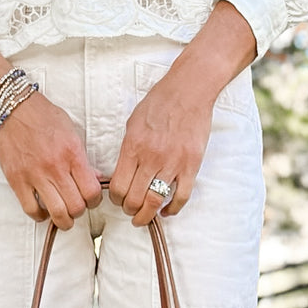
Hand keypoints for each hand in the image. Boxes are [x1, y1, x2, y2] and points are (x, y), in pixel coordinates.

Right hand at [0, 90, 101, 229]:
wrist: (12, 107)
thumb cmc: (43, 117)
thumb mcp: (71, 131)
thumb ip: (83, 158)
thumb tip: (95, 179)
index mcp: (72, 153)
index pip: (91, 191)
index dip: (95, 201)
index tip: (90, 198)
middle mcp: (55, 167)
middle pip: (76, 207)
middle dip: (80, 212)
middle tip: (77, 207)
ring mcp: (35, 175)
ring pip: (57, 213)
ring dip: (63, 220)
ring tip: (63, 216)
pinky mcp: (17, 180)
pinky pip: (31, 210)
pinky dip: (40, 216)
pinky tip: (43, 211)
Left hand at [108, 68, 213, 227]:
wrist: (189, 90)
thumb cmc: (159, 103)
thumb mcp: (133, 123)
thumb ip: (127, 150)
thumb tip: (120, 173)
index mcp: (133, 147)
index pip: (118, 186)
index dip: (115, 199)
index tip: (118, 199)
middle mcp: (151, 158)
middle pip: (134, 199)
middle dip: (129, 210)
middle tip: (130, 210)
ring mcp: (172, 163)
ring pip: (155, 201)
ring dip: (147, 215)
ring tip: (143, 217)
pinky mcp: (191, 165)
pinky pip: (181, 196)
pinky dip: (173, 209)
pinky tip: (167, 210)